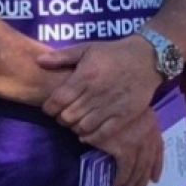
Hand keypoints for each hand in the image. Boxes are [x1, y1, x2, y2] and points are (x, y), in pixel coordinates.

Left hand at [41, 36, 159, 139]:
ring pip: (83, 127)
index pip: (58, 100)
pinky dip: (91, 136)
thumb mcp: (87, 48)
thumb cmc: (113, 53)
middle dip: (61, 118)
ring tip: (76, 121)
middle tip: (63, 114)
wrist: (146, 59)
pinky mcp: (124, 116)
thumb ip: (61, 56)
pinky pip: (102, 134)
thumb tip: (38, 61)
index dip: (49, 108)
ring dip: (75, 127)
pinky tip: (87, 132)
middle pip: (68, 116)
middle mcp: (96, 93)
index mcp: (85, 76)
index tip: (50, 107)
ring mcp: (111, 106)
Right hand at [84, 104, 164, 185]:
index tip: (155, 178)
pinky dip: (122, 178)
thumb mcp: (130, 112)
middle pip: (149, 162)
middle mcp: (149, 133)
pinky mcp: (125, 149)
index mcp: (152, 123)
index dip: (157, 165)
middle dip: (144, 179)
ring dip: (133, 182)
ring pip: (139, 168)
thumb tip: (136, 146)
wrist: (100, 102)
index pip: (159, 148)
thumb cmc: (111, 105)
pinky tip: (117, 184)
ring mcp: (138, 142)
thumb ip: (136, 126)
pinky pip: (125, 169)